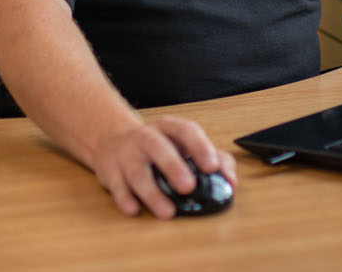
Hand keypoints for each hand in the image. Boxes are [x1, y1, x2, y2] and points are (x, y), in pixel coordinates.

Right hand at [88, 115, 237, 218]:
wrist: (112, 140)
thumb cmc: (159, 146)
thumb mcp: (185, 145)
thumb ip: (214, 159)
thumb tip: (230, 181)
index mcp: (169, 128)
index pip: (186, 131)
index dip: (200, 147)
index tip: (212, 166)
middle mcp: (147, 138)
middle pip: (159, 148)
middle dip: (174, 167)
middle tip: (188, 187)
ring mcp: (127, 154)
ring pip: (137, 171)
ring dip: (152, 193)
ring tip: (167, 212)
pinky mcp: (111, 172)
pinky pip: (117, 186)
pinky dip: (125, 199)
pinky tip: (134, 210)